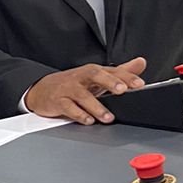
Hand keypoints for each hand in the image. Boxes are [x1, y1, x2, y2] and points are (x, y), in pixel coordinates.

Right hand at [24, 58, 146, 125]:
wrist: (42, 90)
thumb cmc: (74, 84)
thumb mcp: (97, 77)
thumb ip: (120, 71)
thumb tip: (141, 63)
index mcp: (93, 71)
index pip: (112, 71)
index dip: (126, 77)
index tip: (139, 84)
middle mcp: (81, 77)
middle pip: (95, 75)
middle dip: (109, 82)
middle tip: (122, 90)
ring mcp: (68, 89)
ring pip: (82, 95)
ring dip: (96, 107)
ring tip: (108, 117)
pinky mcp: (58, 101)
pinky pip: (68, 107)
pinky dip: (78, 114)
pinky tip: (88, 120)